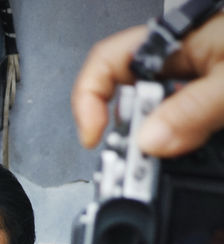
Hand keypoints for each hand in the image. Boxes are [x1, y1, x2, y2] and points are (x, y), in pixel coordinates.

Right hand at [71, 15, 223, 156]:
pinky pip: (172, 122)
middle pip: (121, 94)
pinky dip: (169, 142)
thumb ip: (193, 108)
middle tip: (128, 159)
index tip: (93, 137)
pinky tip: (180, 147)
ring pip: (146, 113)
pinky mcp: (200, 97)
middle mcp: (172, 59)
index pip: (103, 63)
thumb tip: (148, 139)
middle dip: (121, 129)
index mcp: (169, 42)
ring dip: (146, 139)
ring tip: (153, 159)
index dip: (87, 100)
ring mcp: (186, 79)